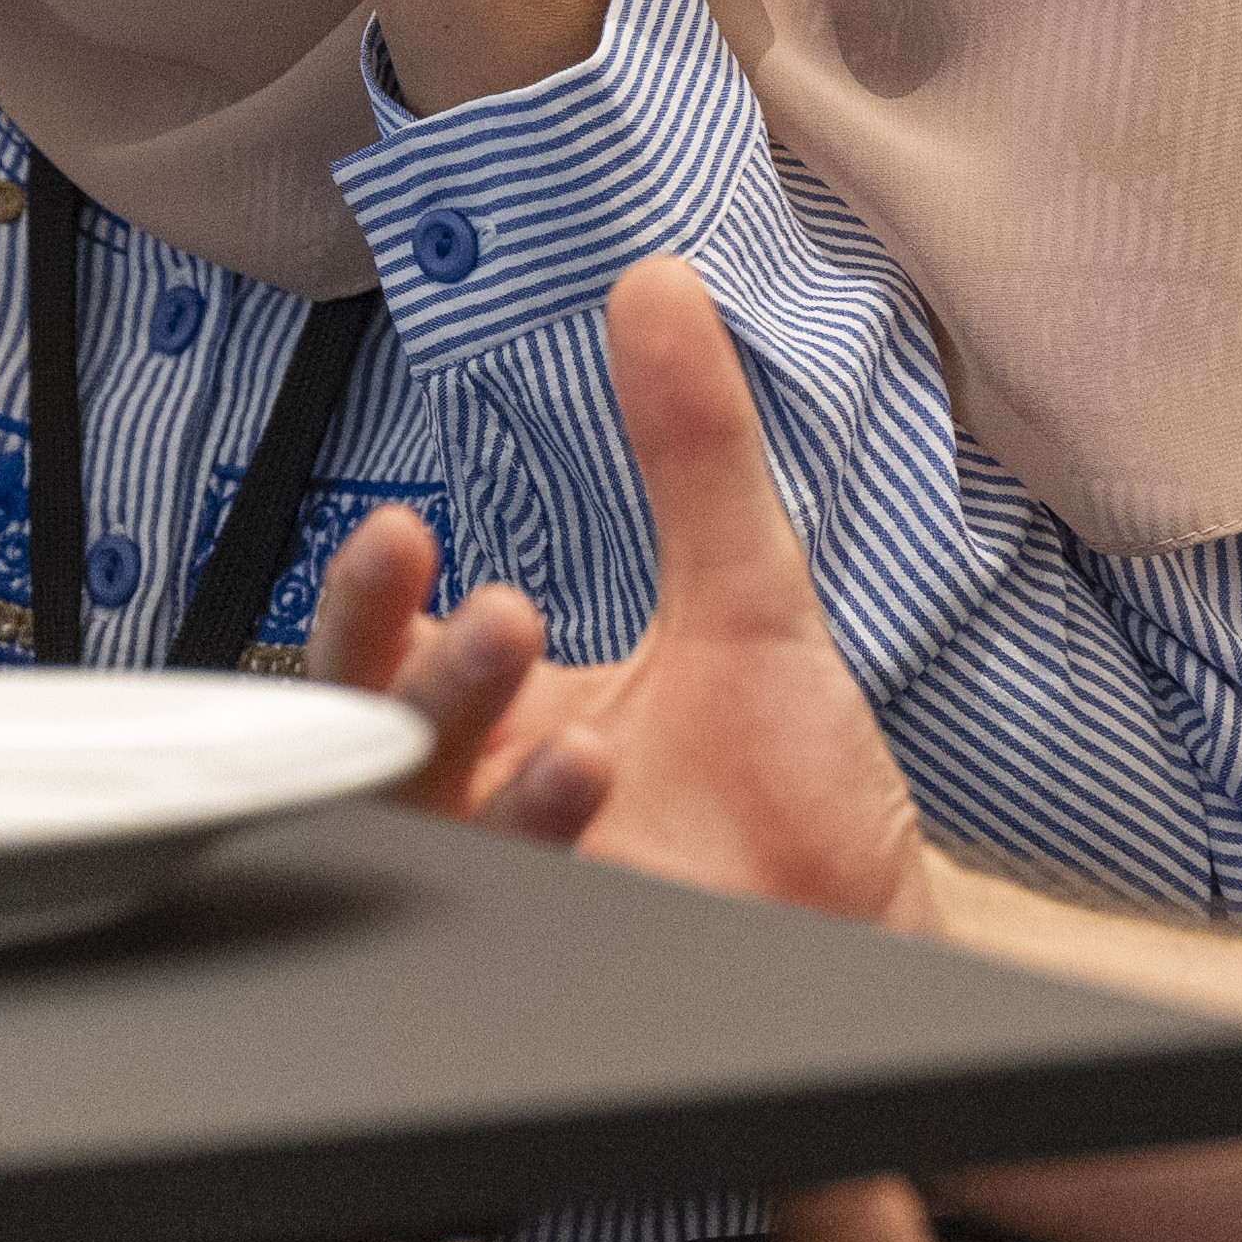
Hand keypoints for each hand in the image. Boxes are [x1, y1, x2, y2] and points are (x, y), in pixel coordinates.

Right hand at [302, 259, 931, 928]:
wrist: (872, 931)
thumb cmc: (789, 789)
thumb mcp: (748, 595)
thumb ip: (693, 451)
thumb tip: (657, 286)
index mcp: (497, 721)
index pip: (385, 654)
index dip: (370, 601)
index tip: (400, 533)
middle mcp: (485, 802)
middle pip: (379, 739)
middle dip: (404, 674)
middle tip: (489, 616)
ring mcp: (521, 888)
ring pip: (433, 826)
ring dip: (477, 756)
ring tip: (551, 690)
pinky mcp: (568, 955)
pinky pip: (506, 910)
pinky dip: (534, 838)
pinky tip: (589, 777)